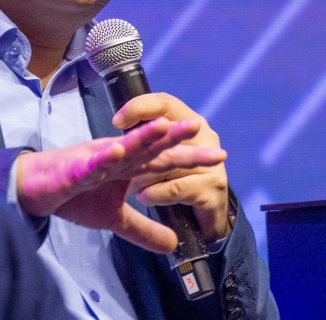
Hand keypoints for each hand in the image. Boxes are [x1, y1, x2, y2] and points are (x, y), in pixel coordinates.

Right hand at [16, 117, 225, 252]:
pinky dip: (104, 157)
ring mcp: (97, 160)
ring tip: (165, 127)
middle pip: (151, 148)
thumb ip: (144, 229)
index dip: (190, 159)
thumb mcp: (116, 219)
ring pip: (124, 147)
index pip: (164, 162)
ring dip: (143, 137)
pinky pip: (92, 163)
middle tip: (200, 127)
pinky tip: (117, 151)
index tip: (218, 156)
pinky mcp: (76, 168)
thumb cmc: (75, 196)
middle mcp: (117, 157)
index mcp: (128, 167)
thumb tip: (172, 245)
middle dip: (175, 138)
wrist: (38, 190)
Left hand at [113, 93, 230, 242]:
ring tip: (130, 186)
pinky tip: (145, 197)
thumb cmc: (175, 180)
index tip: (117, 122)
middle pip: (166, 132)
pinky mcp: (212, 189)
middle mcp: (204, 137)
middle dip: (140, 141)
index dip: (139, 108)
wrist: (204, 222)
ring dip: (142, 177)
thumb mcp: (158, 157)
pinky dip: (154, 195)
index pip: (163, 103)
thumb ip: (143, 142)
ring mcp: (211, 162)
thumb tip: (114, 136)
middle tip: (117, 150)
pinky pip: (173, 189)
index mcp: (189, 121)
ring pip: (165, 164)